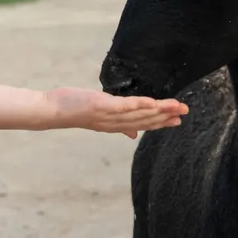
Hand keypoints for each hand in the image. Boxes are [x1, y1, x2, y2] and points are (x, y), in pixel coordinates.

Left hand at [45, 87, 187, 137]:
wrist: (52, 111)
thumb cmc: (74, 109)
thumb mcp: (99, 118)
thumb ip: (118, 124)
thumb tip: (133, 135)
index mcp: (115, 126)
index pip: (142, 125)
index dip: (161, 123)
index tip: (178, 119)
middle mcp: (114, 124)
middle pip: (145, 121)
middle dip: (166, 117)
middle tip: (185, 112)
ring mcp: (109, 116)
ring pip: (139, 114)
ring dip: (159, 110)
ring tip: (176, 106)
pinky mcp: (102, 106)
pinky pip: (125, 106)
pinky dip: (140, 105)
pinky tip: (154, 102)